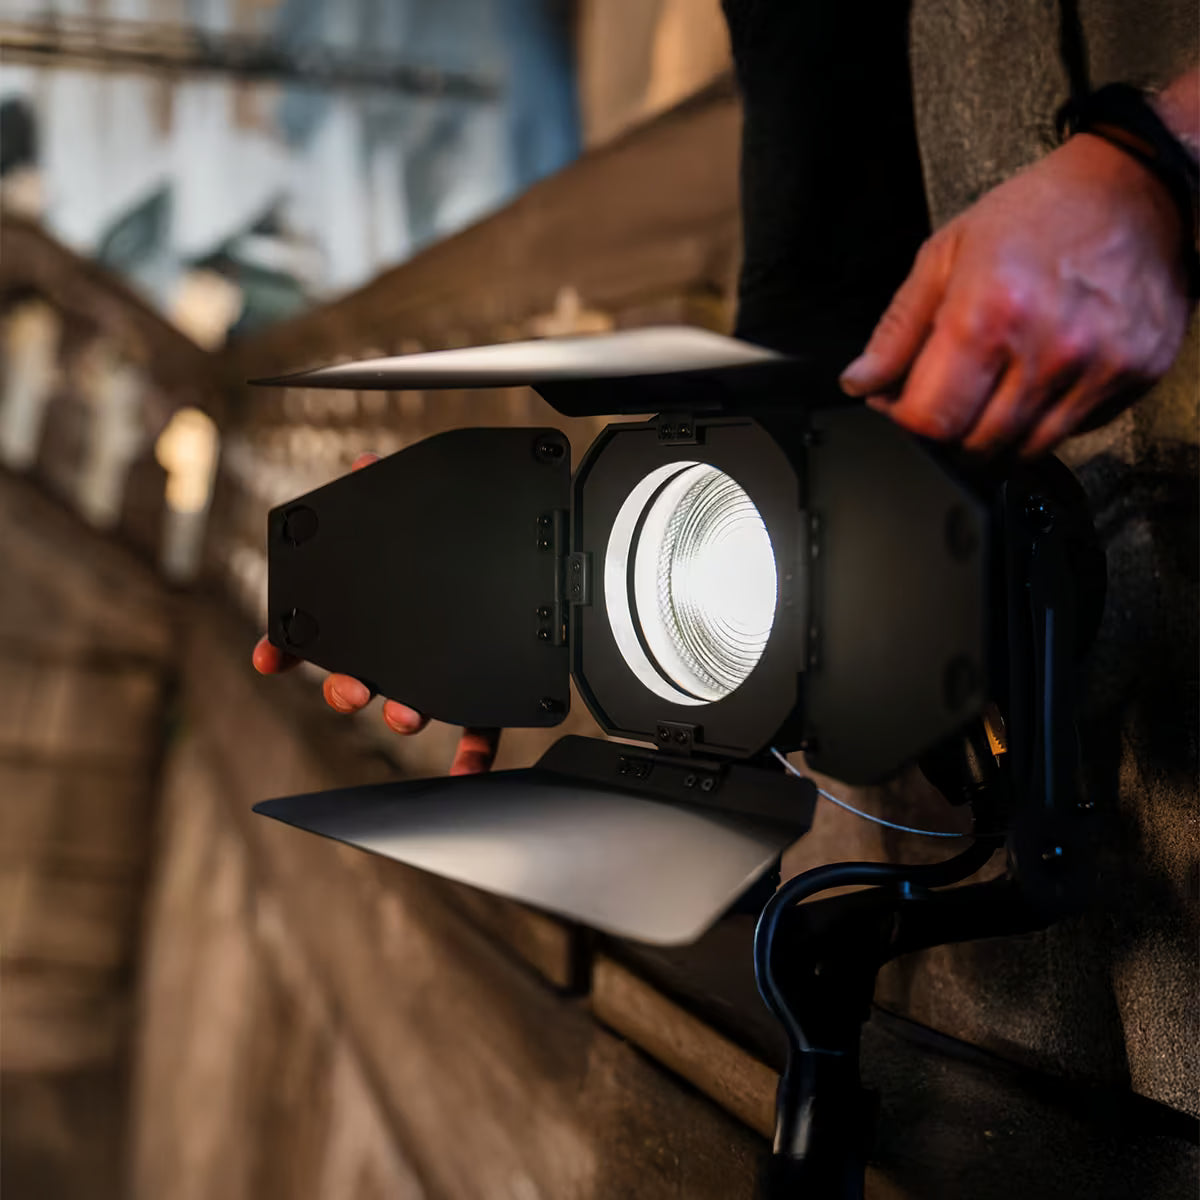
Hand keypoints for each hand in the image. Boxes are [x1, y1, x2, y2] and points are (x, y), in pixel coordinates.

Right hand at [251, 452, 499, 775]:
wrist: (546, 559)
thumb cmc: (474, 534)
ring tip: (407, 715)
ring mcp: (445, 672)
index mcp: (383, 609)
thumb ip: (395, 487)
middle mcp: (407, 646)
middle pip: (359, 678)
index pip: (323, 630)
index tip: (268, 658)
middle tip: (351, 688)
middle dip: (345, 688)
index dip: (289, 647)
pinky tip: (466, 773)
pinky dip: (471, 755)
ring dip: (402, 715)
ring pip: (411, 706)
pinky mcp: (489, 690)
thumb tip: (367, 463)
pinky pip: (479, 730)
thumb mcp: (429, 503)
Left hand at [839, 132, 1192, 457]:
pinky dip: (1043, 420)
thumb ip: (897, 330)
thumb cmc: (1039, 214)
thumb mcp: (946, 256)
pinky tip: (1039, 377)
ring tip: (994, 383)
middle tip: (949, 392)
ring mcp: (1095, 369)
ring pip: (1021, 450)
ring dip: (994, 432)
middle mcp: (1047, 350)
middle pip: (973, 444)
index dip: (905, 419)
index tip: (902, 402)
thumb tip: (860, 382)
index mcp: (989, 315)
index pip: (930, 420)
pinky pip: (1069, 434)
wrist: (1137, 189)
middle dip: (948, 429)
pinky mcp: (1131, 378)